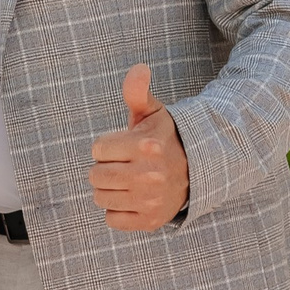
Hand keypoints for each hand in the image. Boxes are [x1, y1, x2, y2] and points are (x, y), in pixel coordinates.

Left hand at [88, 65, 189, 232]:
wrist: (194, 171)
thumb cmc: (163, 139)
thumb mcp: (152, 113)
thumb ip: (137, 91)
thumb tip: (139, 68)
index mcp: (147, 145)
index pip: (97, 149)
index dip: (106, 147)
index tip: (124, 147)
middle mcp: (149, 174)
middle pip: (95, 175)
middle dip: (105, 168)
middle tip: (124, 165)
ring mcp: (150, 200)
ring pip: (100, 198)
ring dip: (110, 190)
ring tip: (129, 181)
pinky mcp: (149, 221)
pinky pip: (111, 218)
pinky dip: (118, 210)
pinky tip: (133, 199)